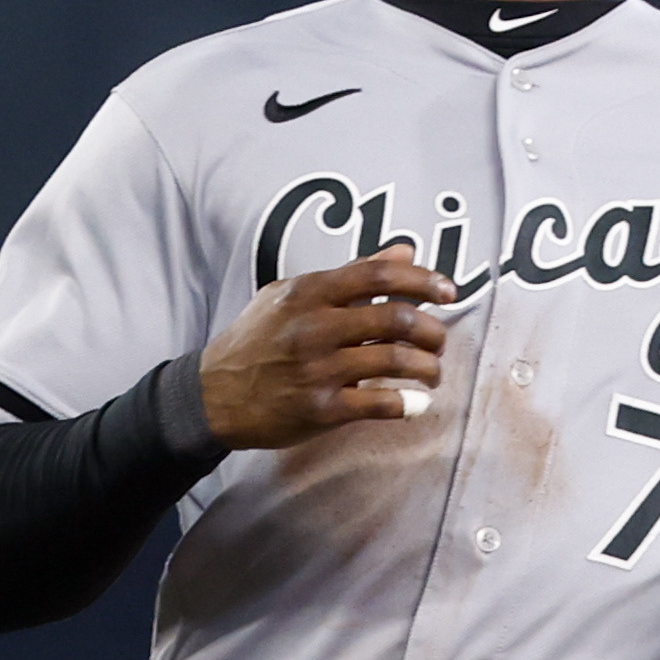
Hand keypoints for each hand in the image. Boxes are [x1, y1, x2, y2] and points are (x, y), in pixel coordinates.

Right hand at [195, 247, 459, 449]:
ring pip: (396, 361)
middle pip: (397, 318)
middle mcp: (315, 328)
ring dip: (427, 367)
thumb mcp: (293, 296)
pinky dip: (408, 404)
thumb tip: (404, 251)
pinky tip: (417, 403)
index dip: (423, 280)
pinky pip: (380, 404)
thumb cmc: (255, 341)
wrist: (211, 396)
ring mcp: (318, 369)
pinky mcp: (320, 408)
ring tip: (432, 372)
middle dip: (432, 330)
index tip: (448, 292)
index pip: (379, 275)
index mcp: (309, 293)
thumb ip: (352, 274)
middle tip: (439, 340)